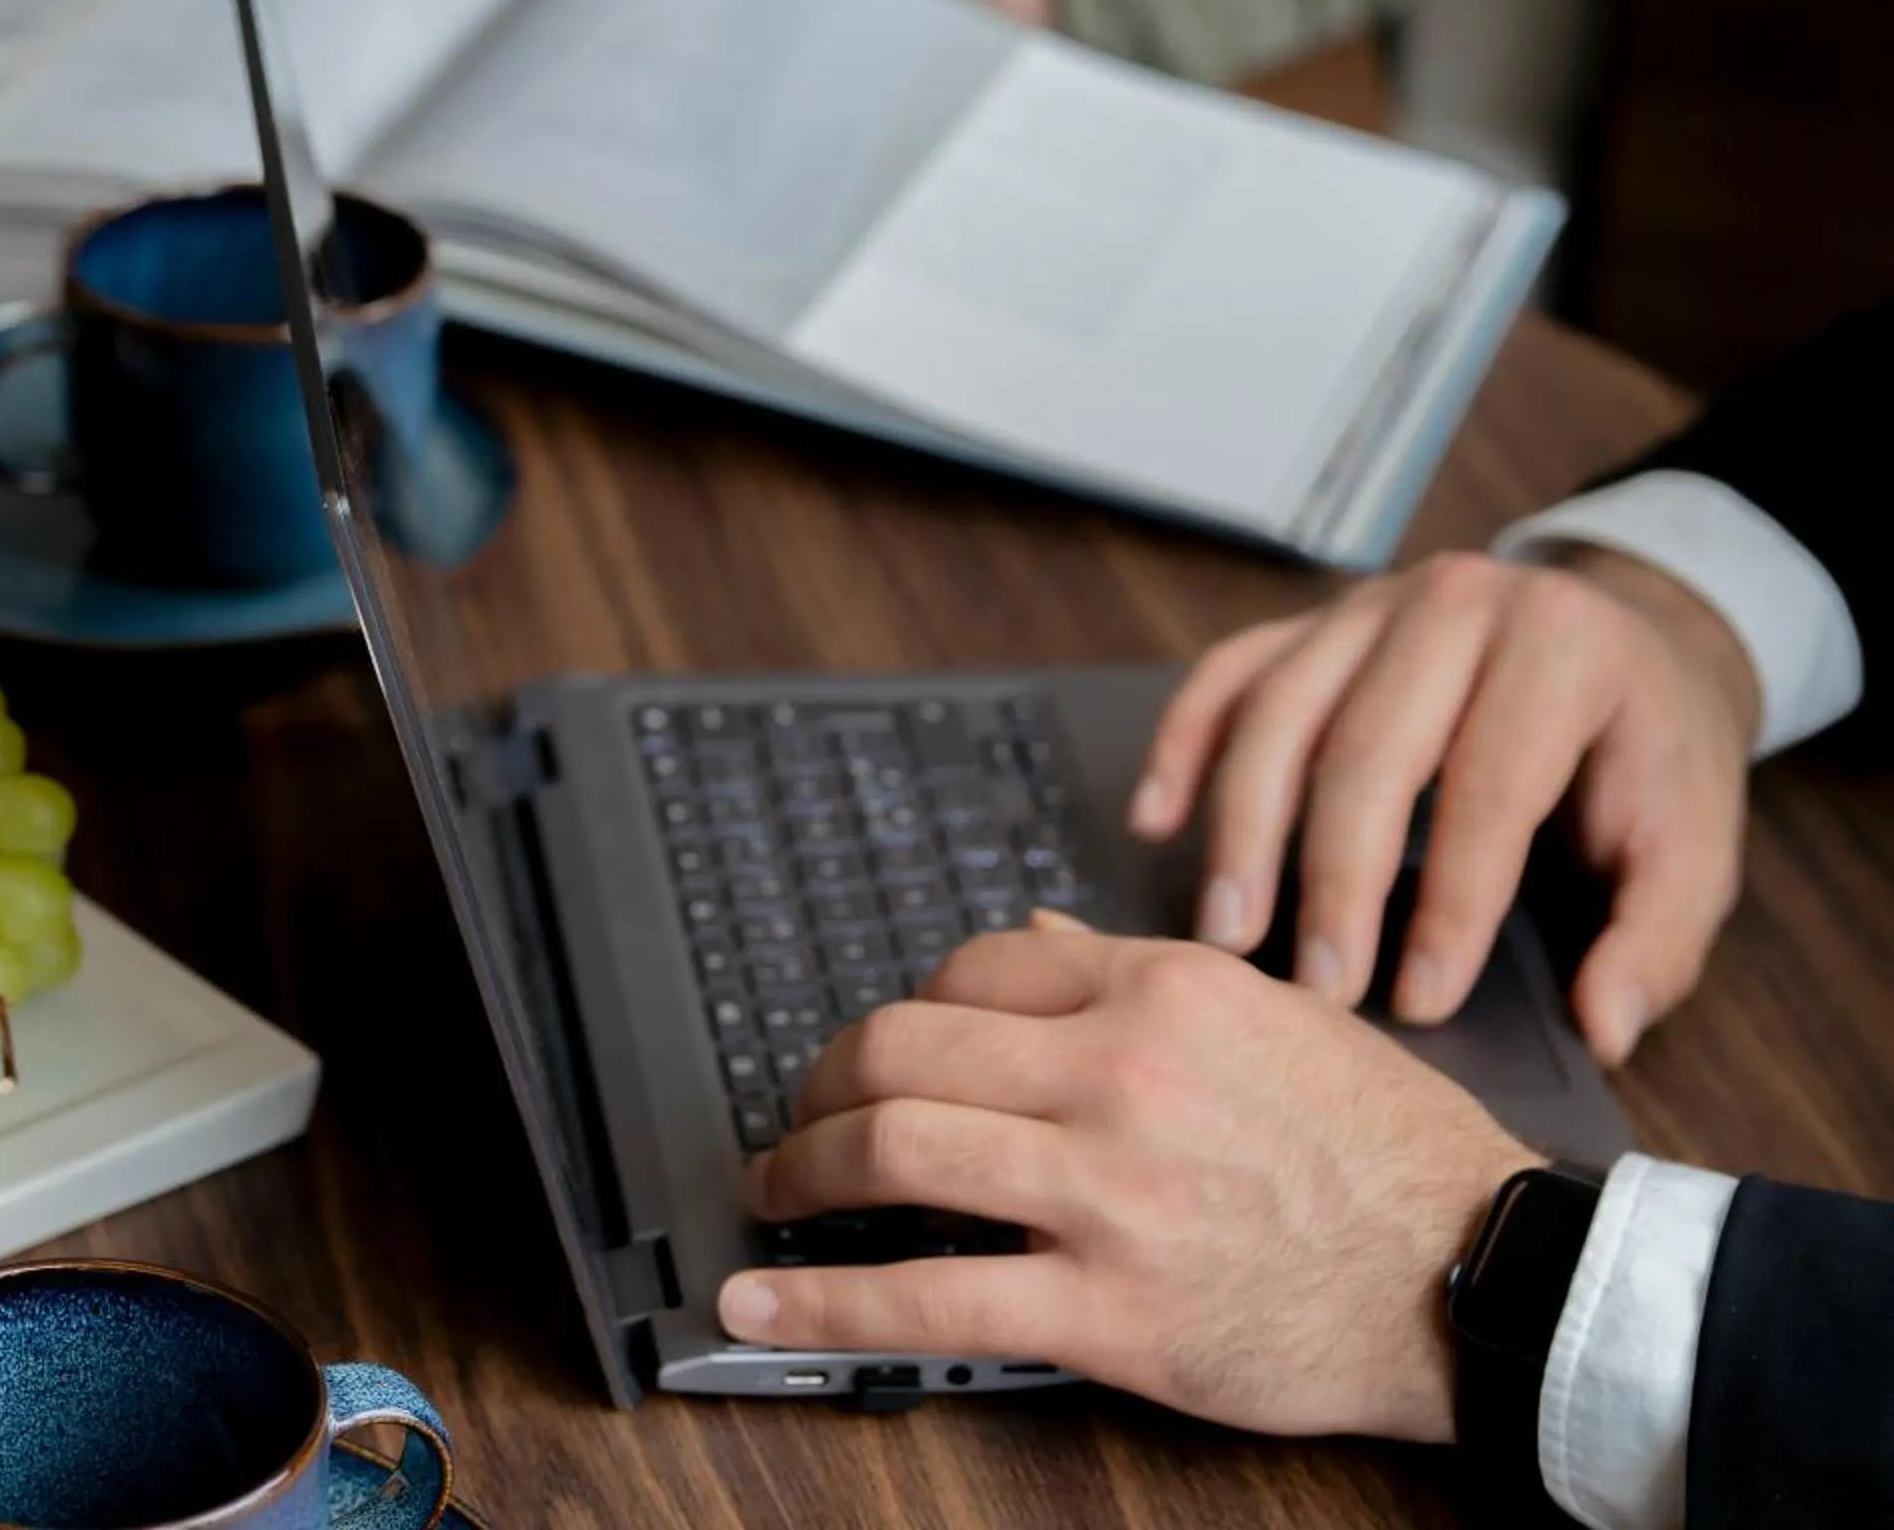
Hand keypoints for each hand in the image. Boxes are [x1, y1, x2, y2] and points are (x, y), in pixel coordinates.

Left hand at [721, 917, 1539, 1440]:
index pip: (973, 962)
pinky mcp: (1110, 1309)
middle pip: (902, 1047)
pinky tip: (757, 1302)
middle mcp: (1120, 1073)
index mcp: (1161, 988)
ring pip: (894, 1152)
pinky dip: (822, 1300)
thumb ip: (1141, 968)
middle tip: (797, 1116)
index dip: (906, 1005)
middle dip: (819, 1082)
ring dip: (801, 1171)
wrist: (1479, 1275)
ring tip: (773, 1191)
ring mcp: (1109, 1192)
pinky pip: (927, 1297)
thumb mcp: (1278, 1013)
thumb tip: (1029, 926)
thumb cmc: (1389, 1149)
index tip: (881, 1047)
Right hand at [1132, 550, 1757, 1064]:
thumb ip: (1656, 942)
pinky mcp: (1312, 621)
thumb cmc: (1649, 753)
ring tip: (1227, 930)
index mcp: (1564, 647)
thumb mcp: (1695, 846)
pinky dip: (1181, 746)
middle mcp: (1459, 604)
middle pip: (1368, 749)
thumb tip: (1602, 1026)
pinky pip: (1227, 675)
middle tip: (1317, 989)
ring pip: (1279, 712)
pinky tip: (1156, 820)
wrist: (1632, 640)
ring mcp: (1371, 604)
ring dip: (1242, 830)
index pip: (1489, 785)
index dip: (1451, 903)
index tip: (1420, 1002)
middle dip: (1334, 880)